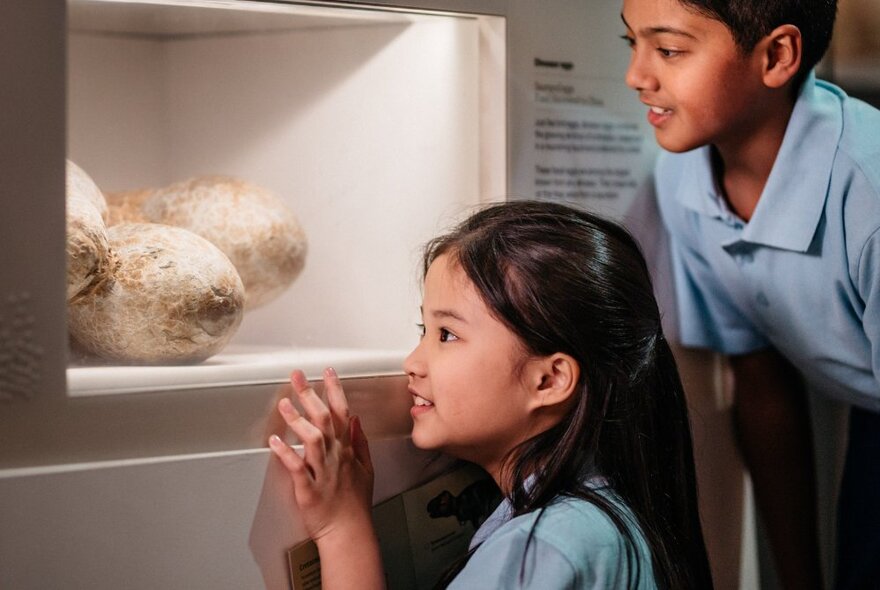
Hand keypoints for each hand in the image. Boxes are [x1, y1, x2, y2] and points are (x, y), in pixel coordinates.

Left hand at [268, 368, 374, 542]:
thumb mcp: (366, 468)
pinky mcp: (308, 489)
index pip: (343, 412)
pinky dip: (286, 454)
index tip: (326, 372)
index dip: (334, 390)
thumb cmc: (355, 504)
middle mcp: (335, 456)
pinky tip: (274, 442)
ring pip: (312, 439)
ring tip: (284, 404)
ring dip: (297, 420)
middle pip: (325, 419)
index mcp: (347, 449)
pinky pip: (297, 468)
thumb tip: (356, 420)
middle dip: (310, 395)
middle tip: (297, 377)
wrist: (349, 532)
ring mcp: (323, 472)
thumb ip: (360, 442)